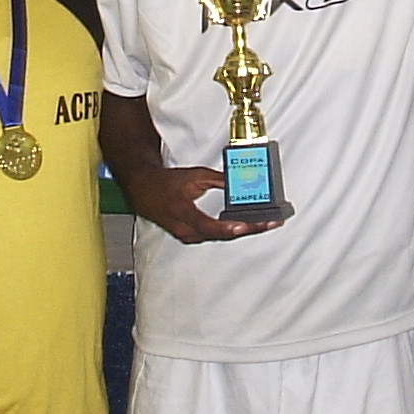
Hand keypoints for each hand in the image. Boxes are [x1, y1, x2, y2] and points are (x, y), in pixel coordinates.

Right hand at [120, 163, 280, 243]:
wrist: (144, 191)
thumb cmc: (166, 184)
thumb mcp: (194, 176)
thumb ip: (217, 180)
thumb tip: (239, 182)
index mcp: (184, 213)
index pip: (211, 225)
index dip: (229, 227)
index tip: (247, 225)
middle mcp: (186, 230)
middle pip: (222, 234)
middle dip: (248, 229)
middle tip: (270, 223)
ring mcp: (188, 236)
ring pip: (220, 236)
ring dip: (241, 230)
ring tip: (263, 224)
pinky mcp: (190, 236)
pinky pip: (214, 235)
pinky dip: (230, 230)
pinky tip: (244, 225)